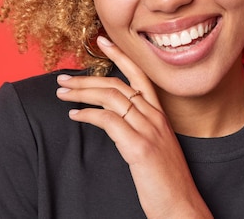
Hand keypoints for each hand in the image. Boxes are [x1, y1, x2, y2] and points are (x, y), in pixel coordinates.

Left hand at [56, 36, 212, 218]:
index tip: (102, 41)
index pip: (139, 75)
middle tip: (63, 78)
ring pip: (112, 97)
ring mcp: (149, 130)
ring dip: (82, 93)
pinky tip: (75, 116)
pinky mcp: (139, 147)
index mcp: (160, 115)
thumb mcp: (155, 146)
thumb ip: (139, 128)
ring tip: (62, 94)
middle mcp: (155, 117)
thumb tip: (113, 118)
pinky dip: (88, 114)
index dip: (121, 55)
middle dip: (87, 78)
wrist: (181, 206)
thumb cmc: (165, 180)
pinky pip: (109, 120)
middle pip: (118, 84)